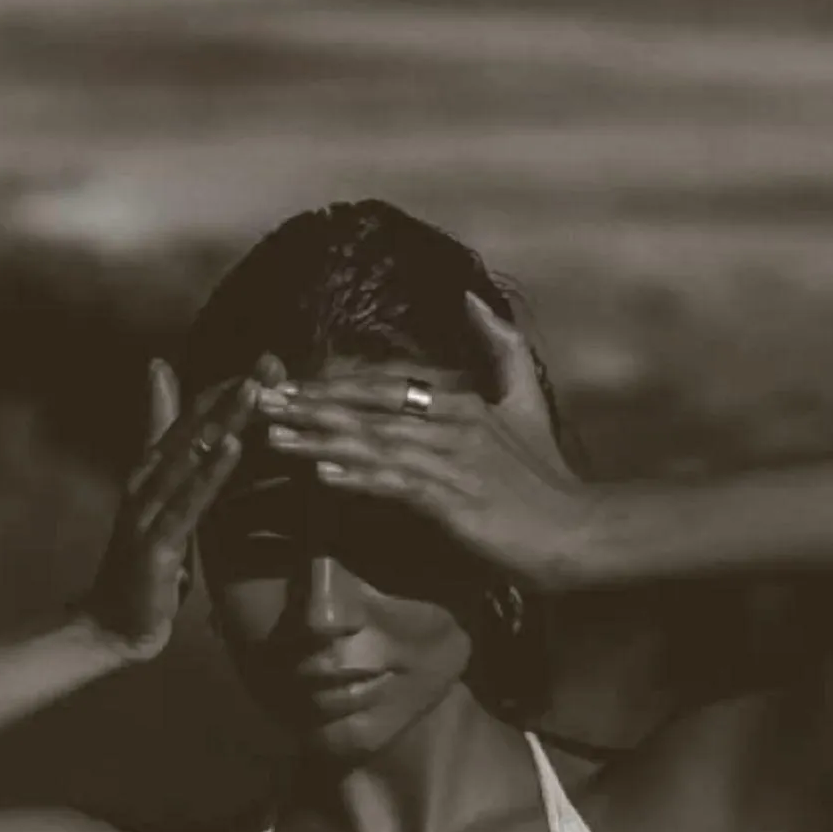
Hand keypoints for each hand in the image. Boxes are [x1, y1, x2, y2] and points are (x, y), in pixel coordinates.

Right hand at [80, 354, 280, 660]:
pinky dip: (211, 471)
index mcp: (154, 474)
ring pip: (192, 456)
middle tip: (271, 359)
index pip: (194, 421)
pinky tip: (233, 446)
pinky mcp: (155, 543)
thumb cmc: (146, 568)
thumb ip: (182, 476)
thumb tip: (204, 456)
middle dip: (235, 393)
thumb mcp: (170, 514)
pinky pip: (189, 501)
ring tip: (258, 388)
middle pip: (195, 428)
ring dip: (226, 419)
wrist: (114, 626)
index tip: (269, 362)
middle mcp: (147, 481)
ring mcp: (148, 510)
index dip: (229, 390)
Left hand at [255, 293, 590, 590]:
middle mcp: (452, 421)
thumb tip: (470, 300)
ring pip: (373, 442)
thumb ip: (498, 350)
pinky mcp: (456, 501)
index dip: (329, 383)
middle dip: (309, 403)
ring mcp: (454, 461)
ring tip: (272, 435)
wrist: (576, 531)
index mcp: (459, 399)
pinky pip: (396, 484)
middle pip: (367, 406)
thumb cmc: (543, 476)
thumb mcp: (521, 404)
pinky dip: (358, 476)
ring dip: (318, 438)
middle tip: (256, 400)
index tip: (282, 383)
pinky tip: (322, 473)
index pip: (381, 383)